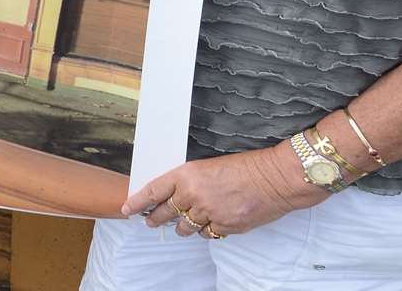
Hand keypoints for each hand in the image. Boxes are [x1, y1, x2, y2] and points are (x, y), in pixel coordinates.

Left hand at [122, 145, 322, 238]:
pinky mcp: (224, 227)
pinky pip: (206, 234)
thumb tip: (177, 194)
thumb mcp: (209, 166)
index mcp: (187, 174)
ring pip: (184, 227)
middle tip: (149, 220)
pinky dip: (205, 231)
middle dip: (154, 218)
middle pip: (164, 213)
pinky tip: (208, 224)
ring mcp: (209, 213)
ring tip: (181, 223)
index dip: (137, 201)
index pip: (153, 191)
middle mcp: (194, 195)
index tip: (127, 208)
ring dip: (181, 226)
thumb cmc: (246, 167)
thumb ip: (190, 181)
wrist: (274, 178)